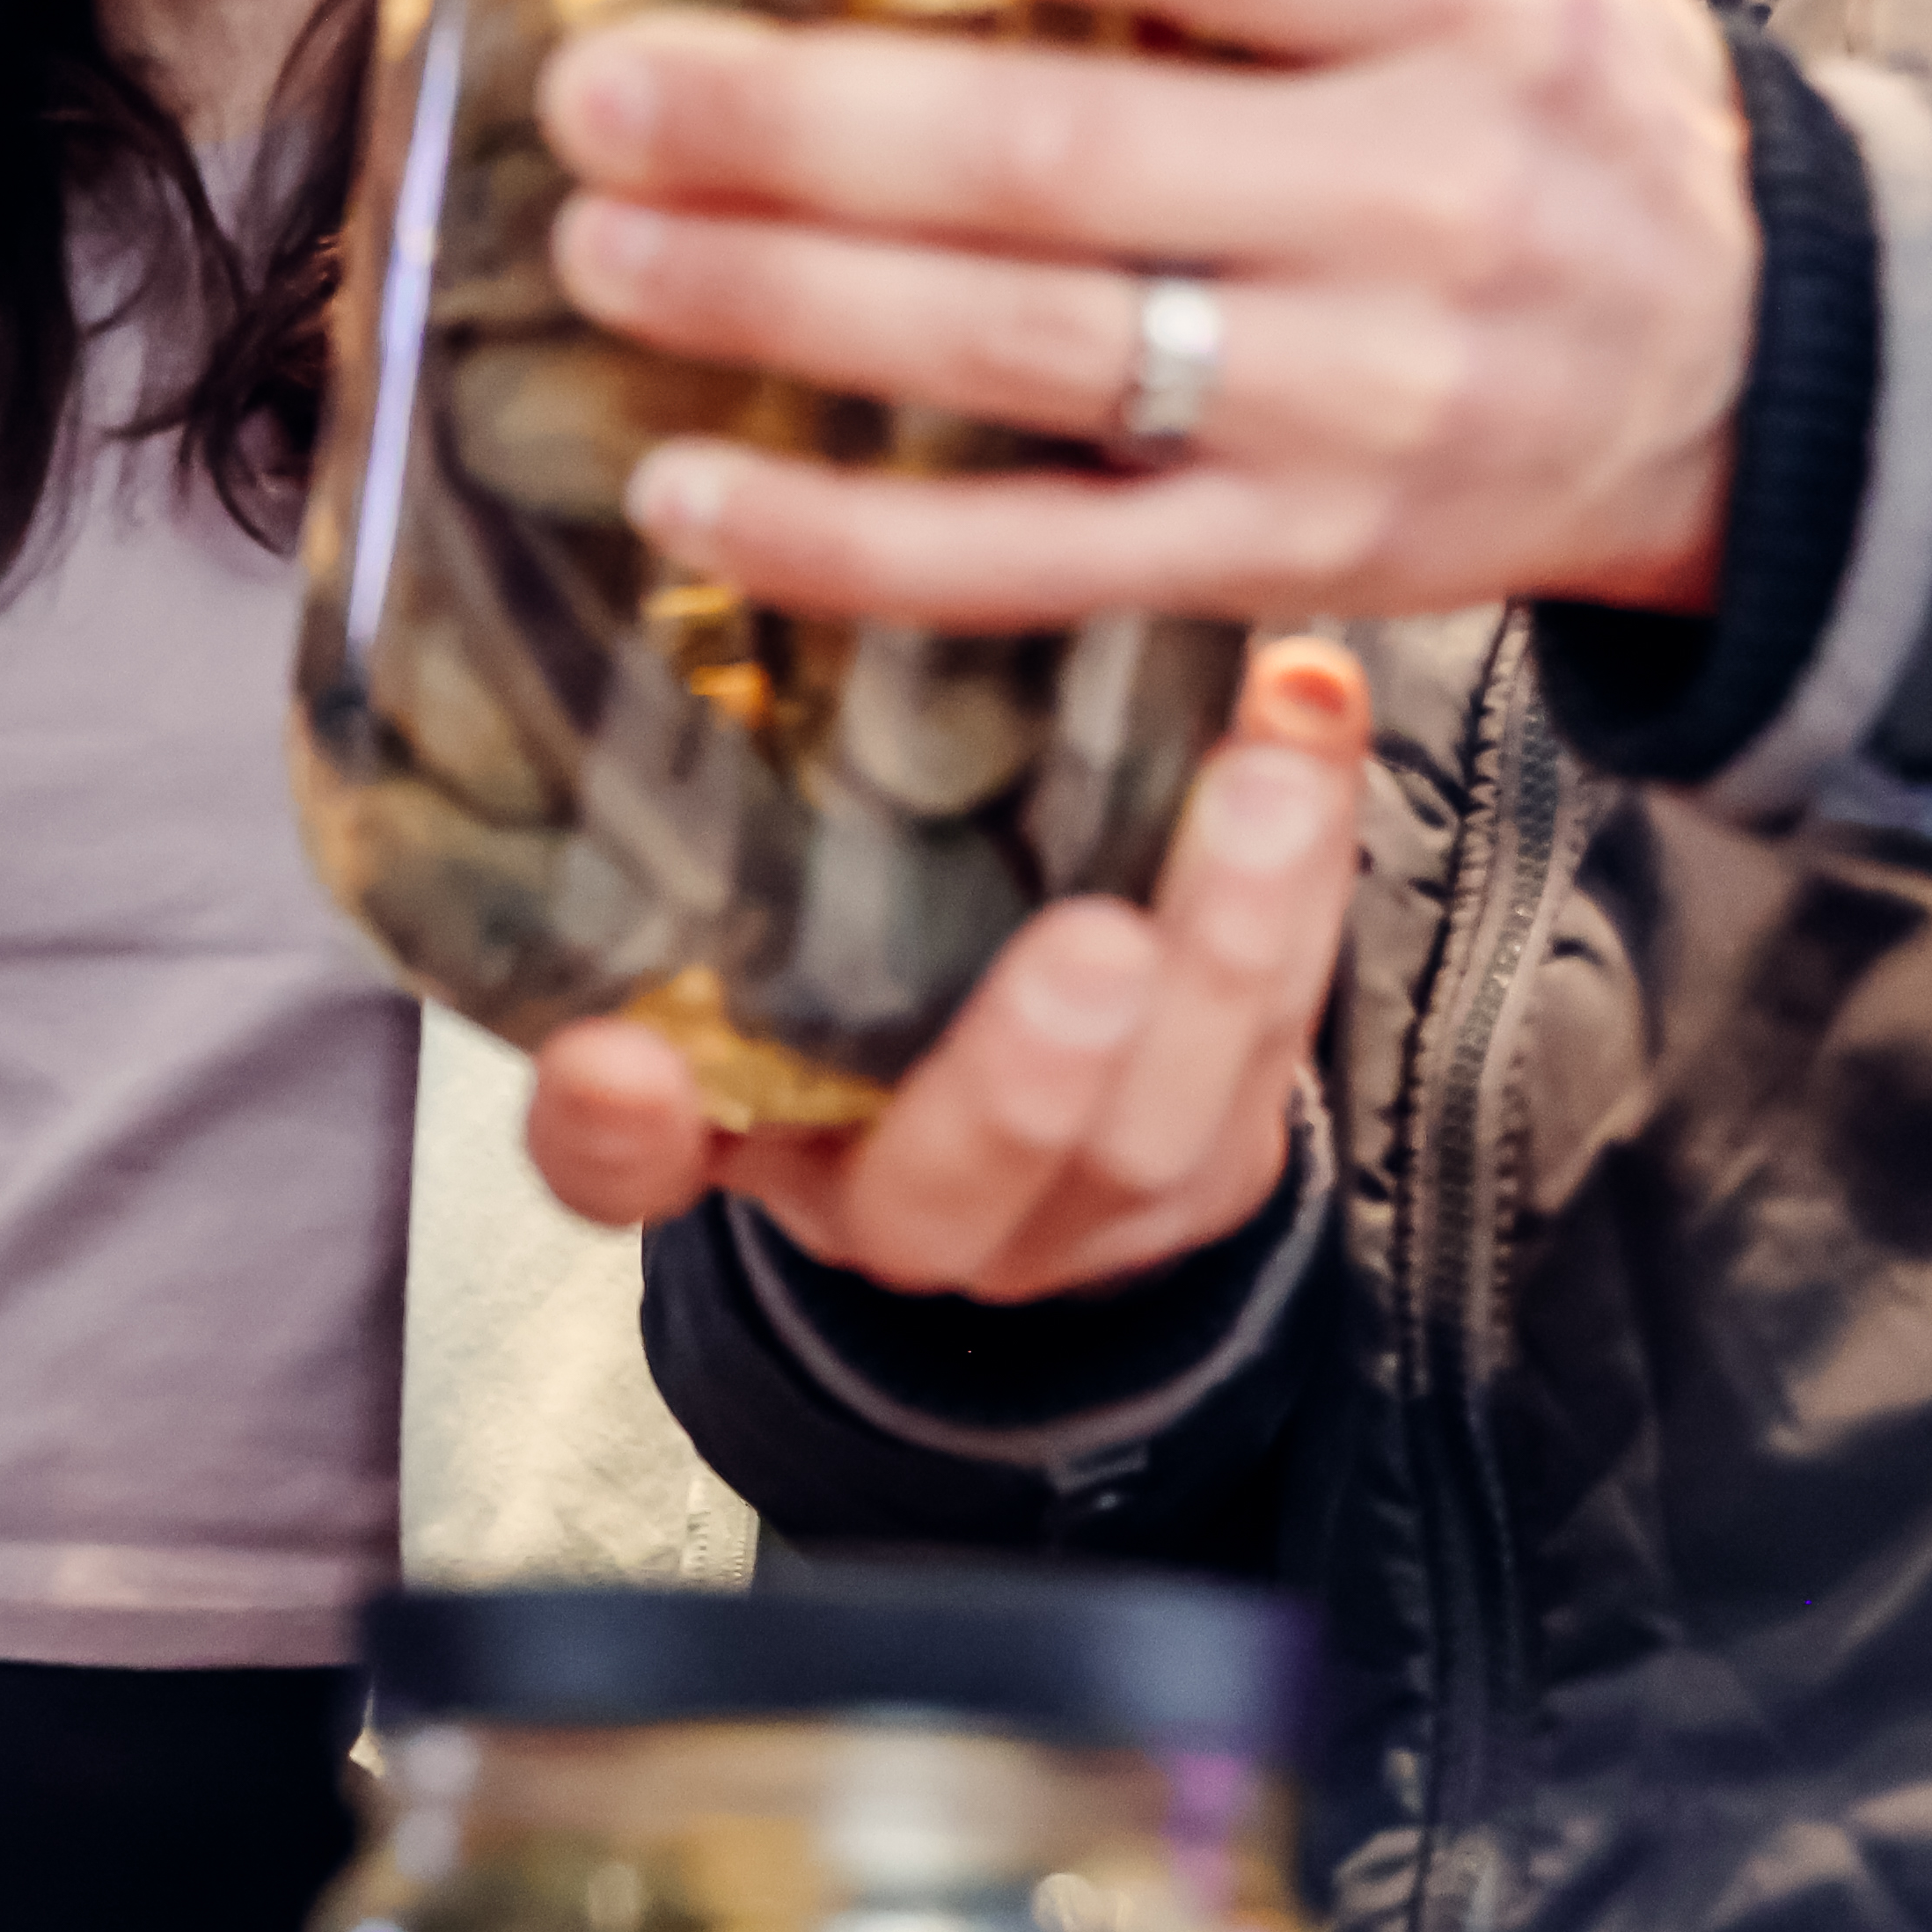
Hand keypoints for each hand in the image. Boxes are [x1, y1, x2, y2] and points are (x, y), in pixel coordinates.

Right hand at [530, 639, 1369, 1302]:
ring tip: (1266, 787)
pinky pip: (1277, 1048)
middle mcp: (895, 1206)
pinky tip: (1314, 723)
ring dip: (1228, 956)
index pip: (628, 1171)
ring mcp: (1072, 1209)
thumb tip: (624, 901)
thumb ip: (656, 893)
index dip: (620, 1132)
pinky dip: (1314, 878)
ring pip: (1159, 1131)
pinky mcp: (1212, 1163)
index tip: (617, 1057)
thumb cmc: (830, 959)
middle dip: (1027, 1071)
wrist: (1022, 1075)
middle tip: (1092, 945)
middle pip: (950, 1184)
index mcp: (729, 1138)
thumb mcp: (719, 923)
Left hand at [532, 0, 1750, 630]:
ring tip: (597, 245)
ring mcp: (1362, 398)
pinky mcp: (1299, 553)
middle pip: (1070, 157)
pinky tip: (688, 492)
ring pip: (1035, 356)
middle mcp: (1421, 199)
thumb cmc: (1569, 65)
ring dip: (787, 307)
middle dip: (805, 125)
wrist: (1761, 374)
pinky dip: (856, 547)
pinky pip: (1045, 563)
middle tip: (602, 83)